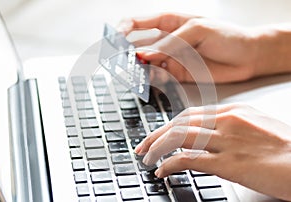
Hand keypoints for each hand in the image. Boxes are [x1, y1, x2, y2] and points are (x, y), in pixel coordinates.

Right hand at [118, 13, 290, 82]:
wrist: (247, 57)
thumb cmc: (227, 36)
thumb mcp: (198, 30)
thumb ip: (170, 43)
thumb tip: (144, 54)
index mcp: (169, 22)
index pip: (137, 23)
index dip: (122, 30)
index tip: (114, 40)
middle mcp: (166, 41)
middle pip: (136, 45)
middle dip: (124, 53)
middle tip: (119, 62)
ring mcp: (170, 58)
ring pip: (144, 64)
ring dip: (136, 69)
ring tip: (133, 73)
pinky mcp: (177, 74)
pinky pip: (158, 77)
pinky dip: (151, 79)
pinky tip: (150, 79)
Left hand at [134, 103, 290, 200]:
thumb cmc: (286, 147)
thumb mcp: (256, 126)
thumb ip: (229, 128)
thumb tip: (207, 136)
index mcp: (233, 111)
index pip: (189, 114)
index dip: (168, 124)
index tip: (158, 133)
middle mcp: (226, 121)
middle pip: (179, 123)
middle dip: (155, 134)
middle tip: (143, 145)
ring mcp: (226, 140)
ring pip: (178, 137)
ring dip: (157, 147)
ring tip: (147, 158)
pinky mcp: (228, 162)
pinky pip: (188, 159)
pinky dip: (170, 164)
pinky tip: (162, 170)